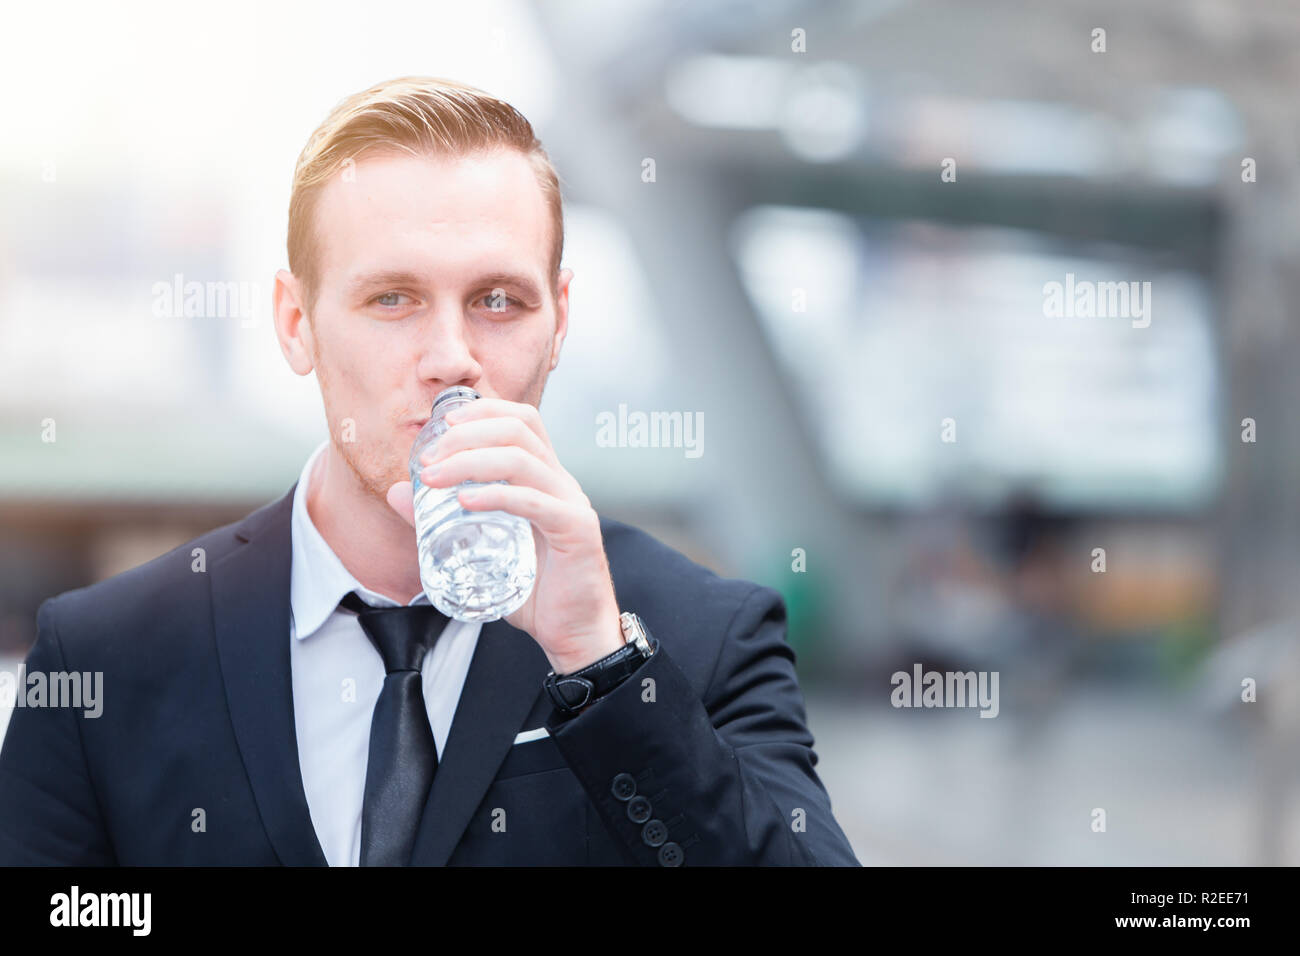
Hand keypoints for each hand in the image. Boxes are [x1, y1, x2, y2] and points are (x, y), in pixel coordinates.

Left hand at [385, 398, 623, 673]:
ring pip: (523, 459)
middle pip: (519, 429)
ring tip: (434, 478)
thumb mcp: (481, 550)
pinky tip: (466, 501)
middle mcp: (562, 482)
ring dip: (471, 461)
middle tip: (428, 458)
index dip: (483, 411)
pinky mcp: (577, 530)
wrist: (576, 634)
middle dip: (467, 434)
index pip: (522, 421)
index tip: (442, 425)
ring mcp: (571, 503)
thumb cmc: (535, 593)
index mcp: (545, 479)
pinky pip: (535, 501)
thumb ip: (441, 521)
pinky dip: (497, 495)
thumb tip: (397, 493)